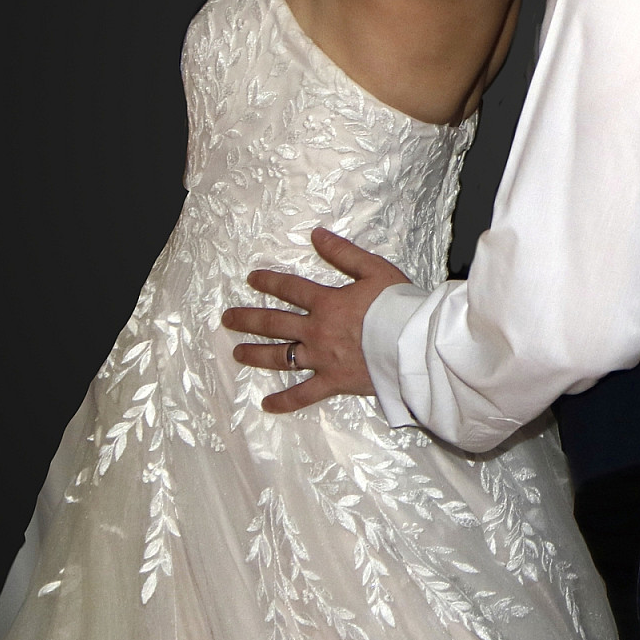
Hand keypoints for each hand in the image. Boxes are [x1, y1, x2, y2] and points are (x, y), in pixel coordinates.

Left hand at [222, 228, 409, 413]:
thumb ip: (344, 253)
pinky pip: (303, 394)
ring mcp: (321, 359)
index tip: (252, 279)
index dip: (269, 281)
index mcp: (326, 302)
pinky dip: (285, 401)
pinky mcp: (332, 382)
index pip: (290, 289)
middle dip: (248, 319)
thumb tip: (316, 235)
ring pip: (281, 357)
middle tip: (228, 318)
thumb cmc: (397, 304)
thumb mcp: (374, 269)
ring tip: (238, 353)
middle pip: (274, 323)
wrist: (412, 343)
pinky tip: (266, 404)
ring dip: (256, 354)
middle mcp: (316, 331)